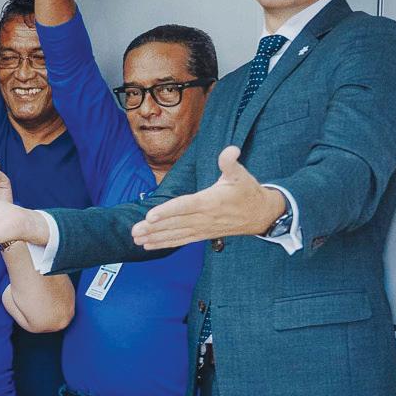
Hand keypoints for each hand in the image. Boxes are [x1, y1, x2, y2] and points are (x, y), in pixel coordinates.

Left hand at [132, 147, 286, 249]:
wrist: (261, 214)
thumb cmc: (248, 191)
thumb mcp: (241, 174)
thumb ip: (230, 162)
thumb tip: (231, 150)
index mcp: (210, 201)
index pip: (185, 206)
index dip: (167, 211)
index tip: (150, 215)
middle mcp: (204, 217)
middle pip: (175, 223)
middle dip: (153, 227)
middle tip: (134, 230)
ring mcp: (202, 228)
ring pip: (176, 234)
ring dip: (155, 237)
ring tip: (136, 239)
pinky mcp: (203, 235)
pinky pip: (181, 241)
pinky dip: (165, 243)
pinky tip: (148, 246)